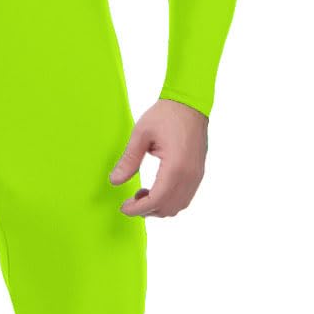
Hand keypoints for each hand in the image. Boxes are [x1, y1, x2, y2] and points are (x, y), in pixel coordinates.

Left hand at [109, 98, 207, 217]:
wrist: (190, 103)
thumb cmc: (166, 114)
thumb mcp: (141, 134)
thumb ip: (129, 160)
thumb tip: (115, 181)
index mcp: (176, 166)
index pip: (157, 200)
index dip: (138, 209)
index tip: (124, 208)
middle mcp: (190, 175)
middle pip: (168, 208)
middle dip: (147, 210)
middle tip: (130, 201)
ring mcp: (196, 174)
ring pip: (178, 205)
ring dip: (159, 206)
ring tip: (142, 194)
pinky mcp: (198, 172)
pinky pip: (185, 196)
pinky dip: (169, 200)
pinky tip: (155, 189)